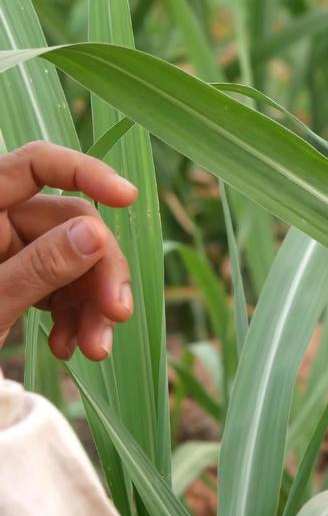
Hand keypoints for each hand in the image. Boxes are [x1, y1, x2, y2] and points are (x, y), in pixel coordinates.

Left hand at [0, 142, 137, 360]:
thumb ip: (37, 269)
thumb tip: (97, 233)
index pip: (34, 166)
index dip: (85, 172)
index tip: (127, 198)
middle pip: (69, 223)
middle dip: (99, 270)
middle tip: (118, 313)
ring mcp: (5, 254)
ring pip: (74, 259)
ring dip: (92, 303)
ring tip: (95, 349)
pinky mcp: (14, 283)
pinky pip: (60, 286)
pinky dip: (73, 316)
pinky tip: (70, 348)